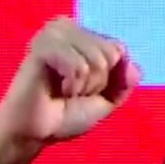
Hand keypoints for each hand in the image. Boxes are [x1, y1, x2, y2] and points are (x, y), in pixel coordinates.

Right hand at [0, 17, 138, 150]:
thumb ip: (124, 82)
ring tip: (63, 92)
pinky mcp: (42, 47)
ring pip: (97, 60)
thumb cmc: (62, 116)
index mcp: (80, 35)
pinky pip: (78, 66)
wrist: (32, 135)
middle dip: (97, 83)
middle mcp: (66, 28)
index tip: (83, 90)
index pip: (118, 48)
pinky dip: (72, 86)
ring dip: (84, 86)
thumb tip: (132, 66)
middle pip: (111, 53)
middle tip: (70, 92)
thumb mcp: (104, 101)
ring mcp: (53, 35)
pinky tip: (56, 90)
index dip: (108, 79)